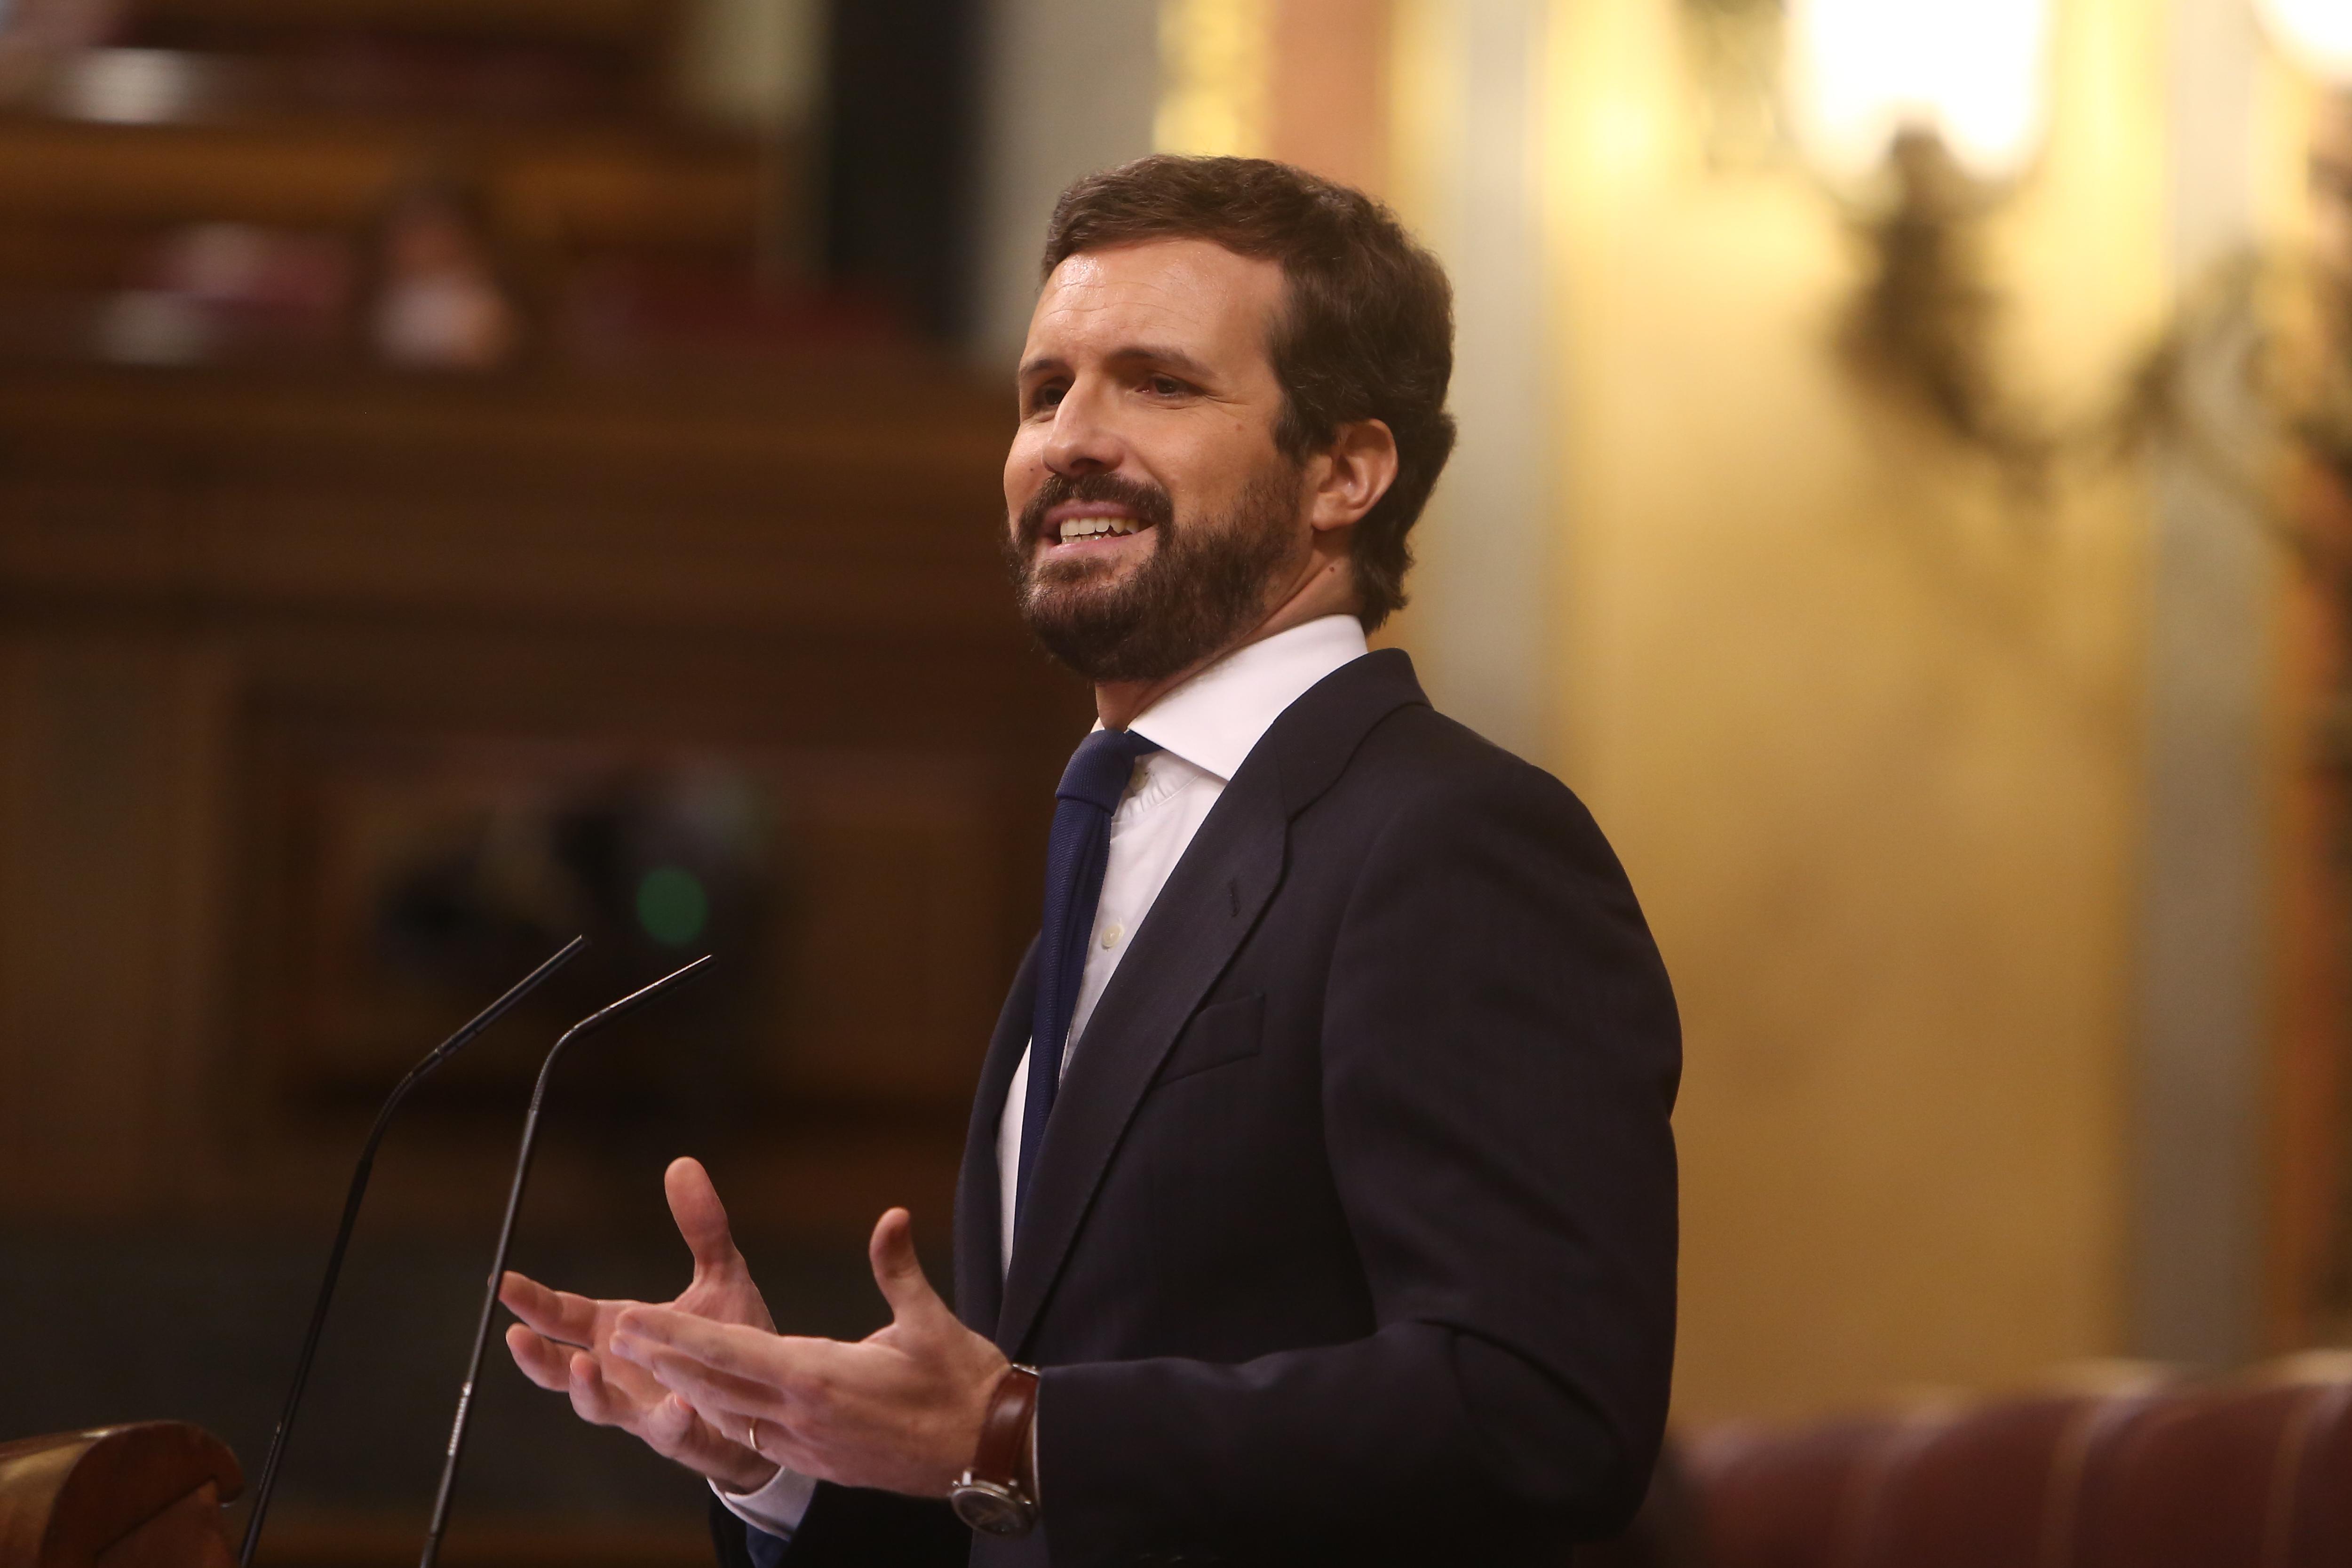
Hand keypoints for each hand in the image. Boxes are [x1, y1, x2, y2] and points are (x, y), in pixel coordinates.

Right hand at [500, 1156, 778, 1491]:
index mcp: (619, 1332)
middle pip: (560, 1368)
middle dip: (536, 1354)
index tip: (502, 1280)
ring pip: (599, 1408)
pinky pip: (670, 1432)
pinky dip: (670, 1419)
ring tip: (586, 1364)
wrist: (771, 1399)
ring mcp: (643, 1408)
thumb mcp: (722, 1274)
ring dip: (587, 1390)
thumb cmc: (732, 1339)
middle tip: (515, 1335)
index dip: (532, 1301)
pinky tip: (679, 1402)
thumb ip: (701, 1226)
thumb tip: (682, 1163)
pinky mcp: (684, 1435)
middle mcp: (619, 1373)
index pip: (563, 1316)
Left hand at [609, 1207, 1008, 1498]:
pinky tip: (711, 1399)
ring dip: (688, 1387)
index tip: (634, 1321)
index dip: (678, 1335)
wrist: (988, 1454)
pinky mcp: (820, 1460)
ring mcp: (808, 1443)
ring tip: (651, 1363)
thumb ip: (898, 1268)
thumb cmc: (962, 1385)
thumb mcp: (931, 1321)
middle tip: (620, 1337)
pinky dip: (726, 1412)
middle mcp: (803, 1414)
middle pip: (715, 1384)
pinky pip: (757, 1434)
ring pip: (731, 1413)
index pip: (732, 1350)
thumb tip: (890, 1216)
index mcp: (821, 1376)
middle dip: (665, 1359)